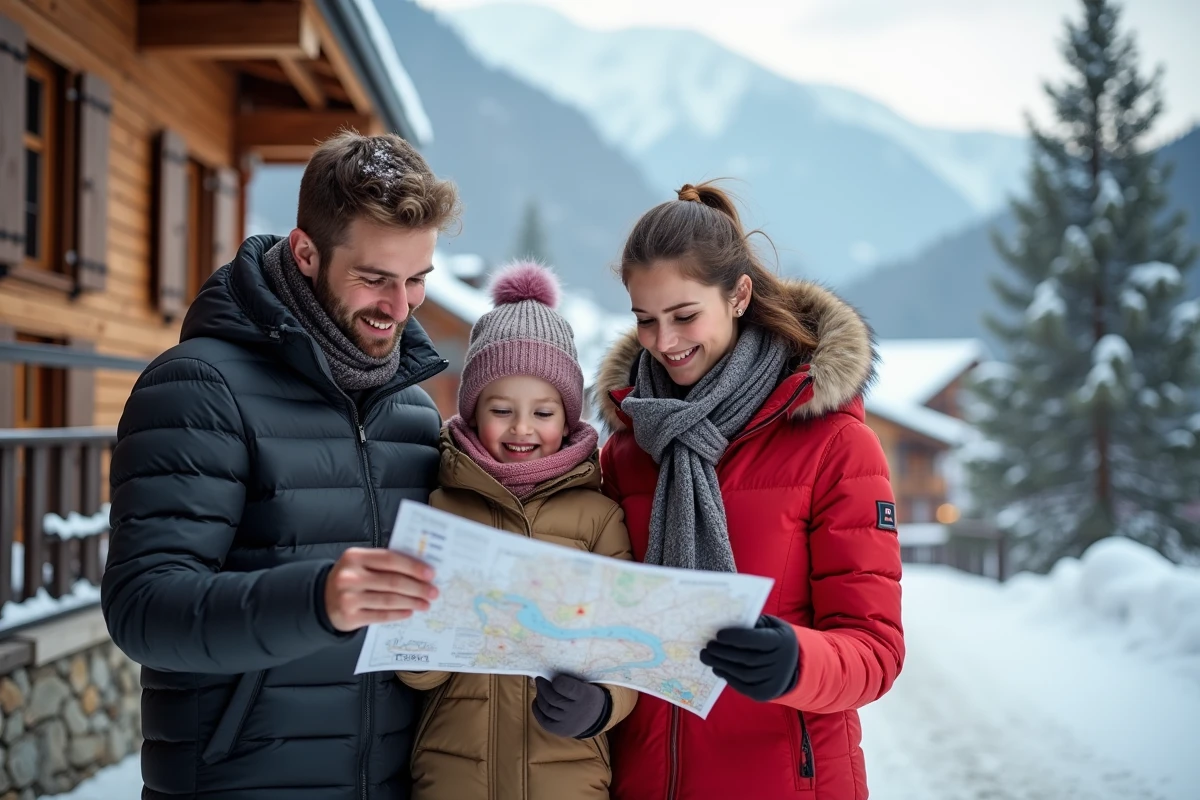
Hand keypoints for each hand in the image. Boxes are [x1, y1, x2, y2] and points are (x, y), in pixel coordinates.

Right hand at [323, 548, 437, 631]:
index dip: (413, 566)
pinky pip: (381, 615)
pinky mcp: (349, 617)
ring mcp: (348, 598)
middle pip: (392, 581)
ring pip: (389, 600)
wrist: (323, 599)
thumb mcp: (361, 563)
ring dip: (412, 602)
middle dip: (417, 587)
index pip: (390, 559)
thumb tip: (420, 569)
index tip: (431, 573)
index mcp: (355, 556)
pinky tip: (409, 612)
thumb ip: (385, 563)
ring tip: (425, 604)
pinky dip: (398, 614)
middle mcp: (350, 576)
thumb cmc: (351, 577)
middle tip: (433, 592)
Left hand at [532, 675, 611, 738]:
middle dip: (542, 687)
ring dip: (539, 697)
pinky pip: (544, 721)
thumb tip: (546, 676)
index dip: (556, 681)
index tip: (553, 677)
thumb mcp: (584, 683)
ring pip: (546, 709)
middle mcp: (576, 710)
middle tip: (539, 680)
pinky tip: (537, 702)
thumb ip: (568, 680)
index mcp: (584, 694)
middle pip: (552, 698)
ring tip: (539, 690)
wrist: (596, 717)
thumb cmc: (586, 694)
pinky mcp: (561, 731)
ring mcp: (568, 723)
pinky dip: (537, 710)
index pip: (564, 687)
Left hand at [699, 615, 799, 701]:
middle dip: (722, 652)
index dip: (735, 637)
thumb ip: (754, 623)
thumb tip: (727, 621)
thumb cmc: (775, 640)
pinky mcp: (765, 694)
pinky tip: (717, 669)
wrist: (794, 666)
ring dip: (721, 665)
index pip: (755, 639)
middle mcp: (780, 662)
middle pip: (746, 658)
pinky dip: (728, 678)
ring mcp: (773, 680)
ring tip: (707, 657)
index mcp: (781, 641)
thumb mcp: (771, 626)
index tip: (718, 635)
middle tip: (707, 647)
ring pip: (742, 674)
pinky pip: (743, 686)